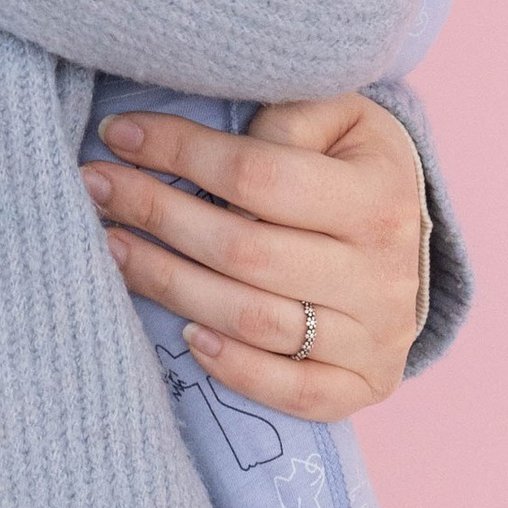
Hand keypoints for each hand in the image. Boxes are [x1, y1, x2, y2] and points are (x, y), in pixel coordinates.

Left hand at [79, 93, 427, 418]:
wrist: (411, 236)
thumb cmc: (353, 163)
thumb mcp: (336, 117)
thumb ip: (280, 118)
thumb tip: (193, 143)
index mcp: (378, 194)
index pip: (258, 176)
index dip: (180, 151)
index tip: (118, 134)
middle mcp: (384, 271)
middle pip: (244, 250)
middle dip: (156, 214)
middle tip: (96, 188)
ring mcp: (378, 335)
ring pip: (255, 320)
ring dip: (169, 284)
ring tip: (113, 248)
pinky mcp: (367, 383)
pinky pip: (296, 391)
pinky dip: (235, 368)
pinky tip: (184, 337)